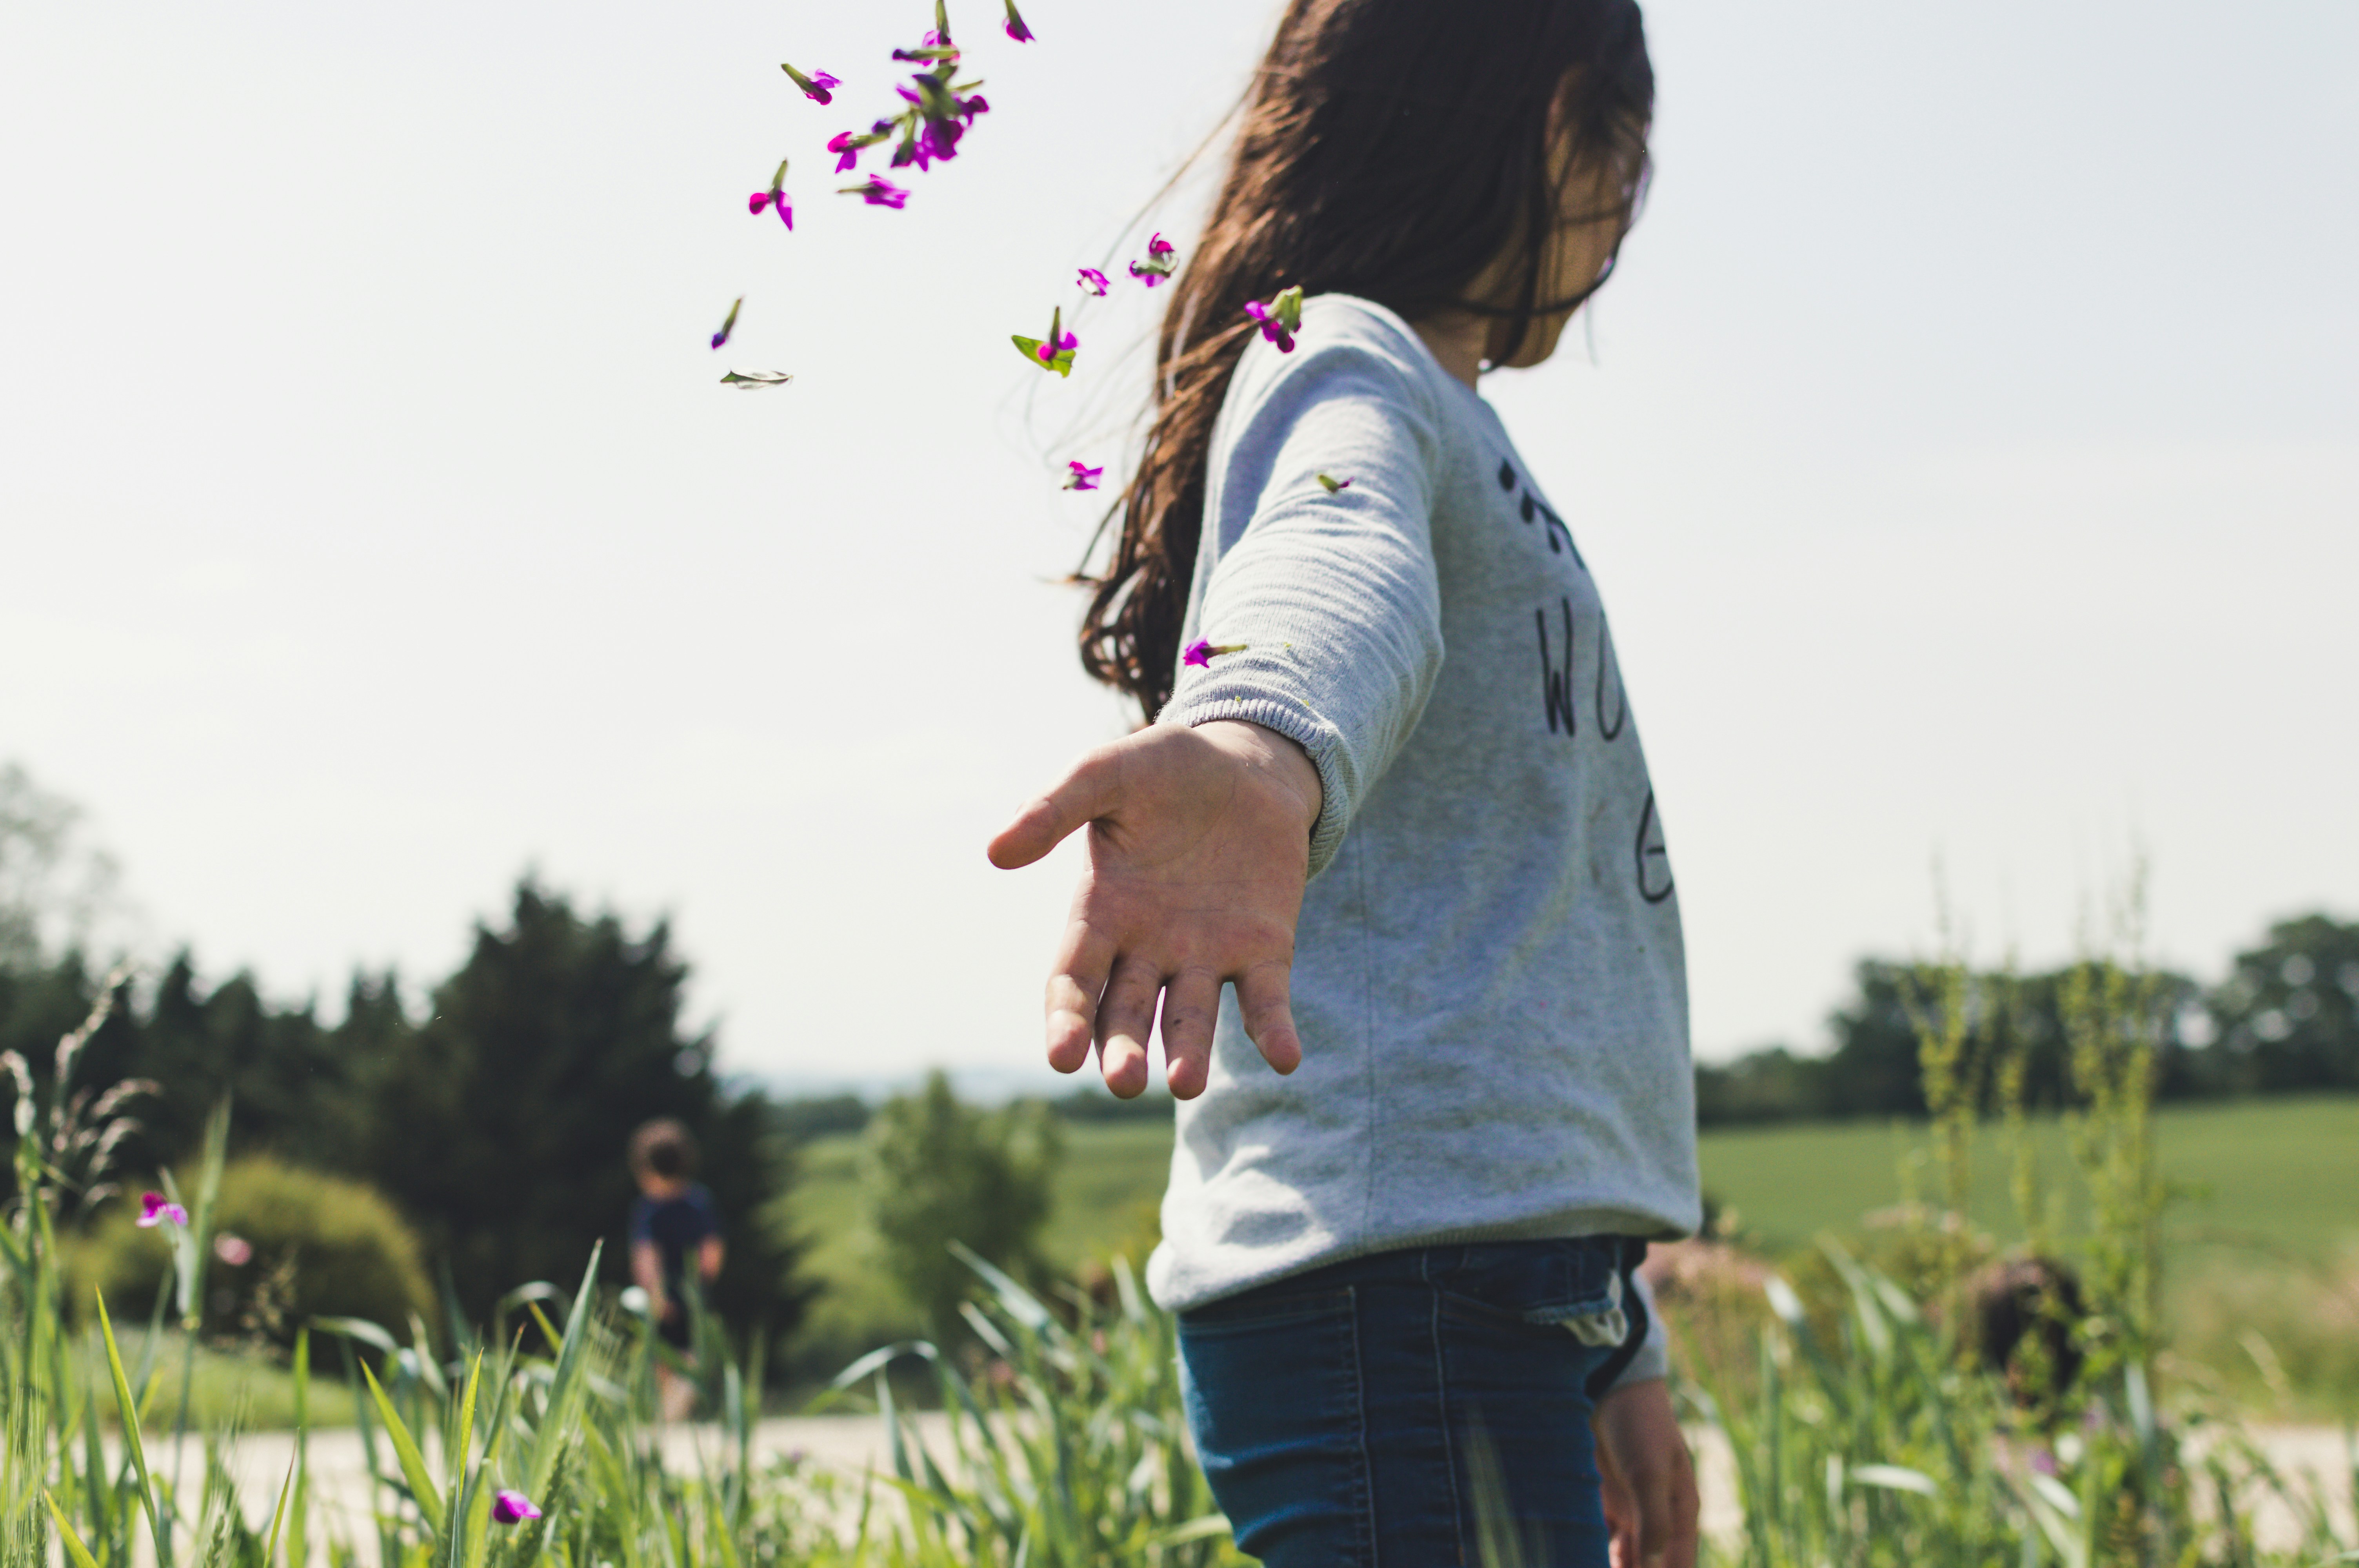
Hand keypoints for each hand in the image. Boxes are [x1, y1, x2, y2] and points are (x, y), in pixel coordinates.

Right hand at [988, 720, 1321, 1098]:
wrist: (1246, 764)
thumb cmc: (1163, 770)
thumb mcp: (1106, 773)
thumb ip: (1054, 807)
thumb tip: (996, 852)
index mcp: (1101, 912)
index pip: (1075, 980)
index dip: (1066, 1019)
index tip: (1061, 1058)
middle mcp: (1148, 948)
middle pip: (1127, 1012)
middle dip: (1122, 1049)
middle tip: (1124, 1081)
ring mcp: (1206, 955)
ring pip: (1191, 1018)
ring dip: (1188, 1053)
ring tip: (1186, 1084)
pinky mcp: (1264, 950)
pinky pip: (1265, 999)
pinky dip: (1273, 1031)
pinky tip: (1285, 1057)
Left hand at [1593, 1378, 1698, 1567]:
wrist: (1606, 1384)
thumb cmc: (1637, 1425)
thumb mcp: (1649, 1472)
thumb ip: (1654, 1520)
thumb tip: (1658, 1566)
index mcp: (1680, 1512)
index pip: (1678, 1565)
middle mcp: (1656, 1516)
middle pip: (1650, 1564)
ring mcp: (1628, 1509)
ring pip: (1623, 1557)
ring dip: (1613, 1566)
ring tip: (1583, 1566)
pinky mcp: (1601, 1501)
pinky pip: (1598, 1539)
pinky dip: (1591, 1552)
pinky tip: (1575, 1557)